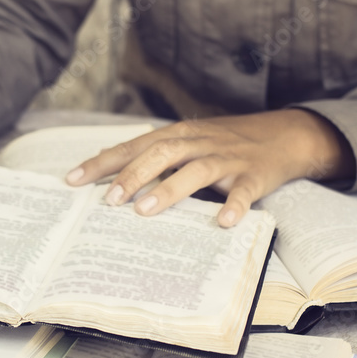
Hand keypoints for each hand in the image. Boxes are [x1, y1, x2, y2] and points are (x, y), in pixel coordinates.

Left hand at [64, 109, 353, 226]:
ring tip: (145, 211)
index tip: (72, 180)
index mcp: (178, 135)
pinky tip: (223, 222)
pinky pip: (244, 192)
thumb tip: (104, 165)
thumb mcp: (186, 141)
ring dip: (169, 189)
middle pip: (161, 153)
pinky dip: (234, 205)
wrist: (284, 136)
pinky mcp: (254, 175)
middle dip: (132, 175)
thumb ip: (149, 154)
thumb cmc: (224, 143)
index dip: (103, 162)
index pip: (133, 147)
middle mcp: (199, 142)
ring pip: (196, 170)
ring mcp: (227, 158)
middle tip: (108, 200)